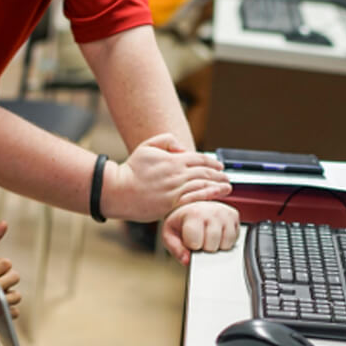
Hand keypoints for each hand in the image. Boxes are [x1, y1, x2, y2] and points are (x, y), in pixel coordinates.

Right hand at [102, 133, 229, 220]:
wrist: (119, 191)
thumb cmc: (131, 169)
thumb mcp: (147, 146)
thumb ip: (167, 141)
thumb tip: (182, 148)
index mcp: (173, 160)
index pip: (199, 158)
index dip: (212, 161)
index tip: (220, 165)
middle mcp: (177, 175)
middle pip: (205, 172)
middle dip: (218, 174)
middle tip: (226, 176)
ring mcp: (175, 190)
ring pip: (202, 186)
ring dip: (217, 186)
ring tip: (227, 187)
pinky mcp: (171, 204)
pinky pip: (194, 199)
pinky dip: (207, 197)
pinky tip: (215, 196)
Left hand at [161, 201, 240, 264]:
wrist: (191, 204)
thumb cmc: (181, 220)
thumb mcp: (170, 233)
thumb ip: (175, 248)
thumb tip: (187, 260)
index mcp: (194, 213)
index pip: (196, 243)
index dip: (191, 246)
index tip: (189, 240)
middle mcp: (212, 211)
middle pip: (211, 246)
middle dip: (204, 248)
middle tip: (199, 238)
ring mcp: (225, 213)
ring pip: (225, 244)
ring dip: (216, 245)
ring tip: (208, 235)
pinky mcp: (234, 215)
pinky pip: (234, 240)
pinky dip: (226, 241)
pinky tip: (217, 233)